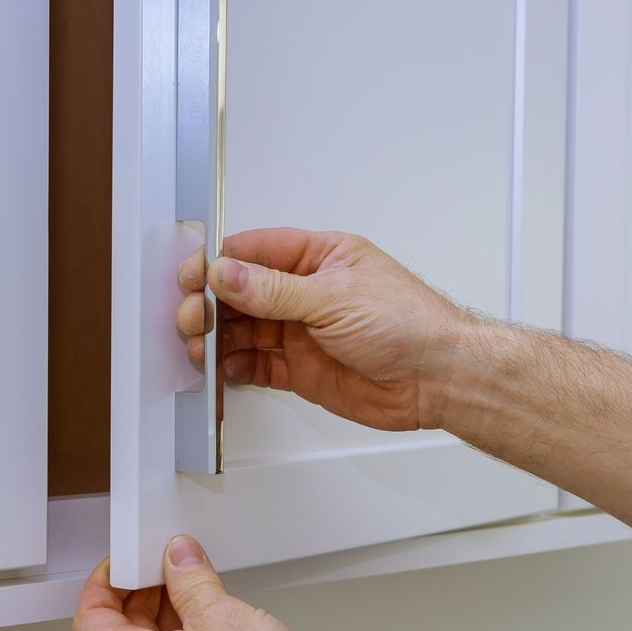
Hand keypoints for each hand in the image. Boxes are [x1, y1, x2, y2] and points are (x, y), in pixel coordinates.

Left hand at [73, 536, 432, 630]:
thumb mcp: (219, 614)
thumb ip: (191, 579)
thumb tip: (178, 558)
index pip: (91, 622)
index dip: (102, 585)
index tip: (124, 563)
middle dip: (142, 592)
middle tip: (166, 564)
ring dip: (169, 611)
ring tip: (197, 584)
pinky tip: (216, 617)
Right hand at [176, 228, 475, 430]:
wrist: (439, 378)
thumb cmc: (409, 324)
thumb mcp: (334, 297)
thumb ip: (274, 290)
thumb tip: (226, 273)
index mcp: (320, 257)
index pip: (254, 252)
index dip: (218, 264)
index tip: (192, 278)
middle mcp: (308, 292)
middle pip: (242, 292)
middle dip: (211, 304)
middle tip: (192, 320)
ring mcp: (304, 331)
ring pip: (244, 330)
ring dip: (217, 338)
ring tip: (200, 347)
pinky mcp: (304, 369)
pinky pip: (257, 365)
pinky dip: (235, 367)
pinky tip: (224, 369)